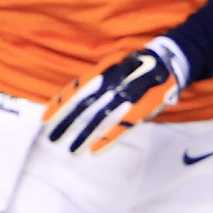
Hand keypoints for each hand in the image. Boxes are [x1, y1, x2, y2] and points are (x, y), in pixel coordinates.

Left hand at [44, 38, 185, 154]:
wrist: (168, 61)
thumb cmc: (136, 65)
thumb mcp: (113, 65)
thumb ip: (97, 80)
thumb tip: (75, 97)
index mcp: (104, 71)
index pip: (75, 88)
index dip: (59, 103)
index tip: (45, 118)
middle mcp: (112, 83)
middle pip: (84, 106)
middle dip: (67, 123)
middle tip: (52, 138)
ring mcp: (127, 97)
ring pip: (100, 119)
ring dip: (85, 135)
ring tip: (71, 150)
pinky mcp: (141, 110)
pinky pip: (121, 127)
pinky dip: (108, 139)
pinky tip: (95, 150)